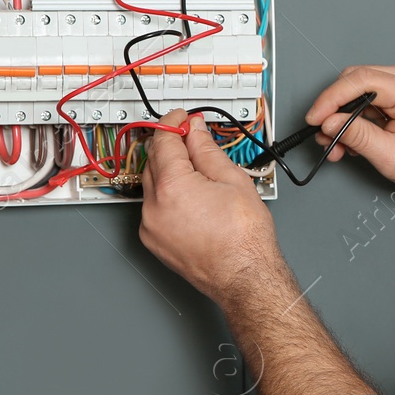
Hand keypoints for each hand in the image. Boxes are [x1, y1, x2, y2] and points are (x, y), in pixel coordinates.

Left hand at [139, 110, 283, 304]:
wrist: (245, 277)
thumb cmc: (244, 238)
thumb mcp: (232, 180)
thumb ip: (207, 150)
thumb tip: (196, 132)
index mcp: (172, 187)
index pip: (163, 140)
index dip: (174, 123)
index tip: (184, 118)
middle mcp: (153, 207)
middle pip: (153, 160)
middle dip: (171, 146)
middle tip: (193, 139)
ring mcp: (150, 226)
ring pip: (152, 184)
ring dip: (169, 171)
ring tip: (198, 172)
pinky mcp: (153, 241)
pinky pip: (153, 207)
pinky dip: (167, 195)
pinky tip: (191, 196)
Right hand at [305, 65, 394, 196]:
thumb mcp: (393, 158)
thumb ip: (359, 138)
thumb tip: (330, 123)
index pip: (363, 80)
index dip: (332, 98)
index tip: (316, 117)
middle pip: (357, 79)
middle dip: (334, 108)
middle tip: (325, 136)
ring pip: (358, 86)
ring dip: (342, 114)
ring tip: (339, 144)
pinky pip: (367, 93)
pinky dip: (354, 114)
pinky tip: (352, 136)